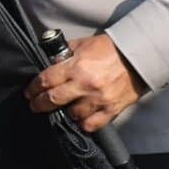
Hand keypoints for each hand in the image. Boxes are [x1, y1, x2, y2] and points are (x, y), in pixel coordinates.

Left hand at [28, 34, 143, 132]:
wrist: (139, 56)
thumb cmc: (109, 49)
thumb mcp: (83, 44)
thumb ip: (65, 53)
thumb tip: (49, 60)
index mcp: (76, 67)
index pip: (46, 81)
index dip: (34, 88)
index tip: (29, 93)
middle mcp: (85, 85)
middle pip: (53, 100)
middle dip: (39, 104)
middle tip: (34, 105)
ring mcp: (98, 99)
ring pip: (72, 114)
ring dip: (64, 113)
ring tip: (61, 109)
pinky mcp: (111, 110)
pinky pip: (91, 125)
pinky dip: (83, 123)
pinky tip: (79, 119)